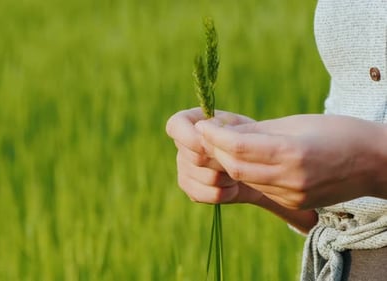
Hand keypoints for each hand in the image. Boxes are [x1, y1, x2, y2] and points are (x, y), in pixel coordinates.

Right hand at [166, 108, 263, 203]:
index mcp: (189, 122)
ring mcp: (183, 169)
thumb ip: (221, 127)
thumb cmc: (248, 137)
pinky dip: (229, 192)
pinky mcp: (191, 190)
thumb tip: (201, 130)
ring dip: (230, 176)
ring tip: (238, 169)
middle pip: (196, 157)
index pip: (175, 126)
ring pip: (208, 178)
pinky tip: (233, 186)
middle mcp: (181, 146)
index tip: (208, 142)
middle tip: (239, 157)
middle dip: (223, 159)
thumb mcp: (239, 126)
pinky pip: (211, 194)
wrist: (256, 164)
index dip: (188, 137)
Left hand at [196, 114, 386, 209]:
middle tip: (206, 134)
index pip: (238, 147)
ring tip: (221, 145)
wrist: (374, 161)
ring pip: (246, 180)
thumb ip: (257, 130)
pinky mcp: (295, 203)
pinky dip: (248, 174)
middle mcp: (291, 179)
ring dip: (229, 163)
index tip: (201, 124)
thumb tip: (223, 131)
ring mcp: (293, 195)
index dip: (214, 135)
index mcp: (293, 152)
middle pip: (236, 168)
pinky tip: (245, 160)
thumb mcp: (296, 122)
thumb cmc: (337, 132)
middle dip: (216, 150)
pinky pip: (261, 188)